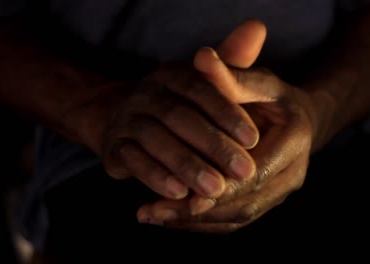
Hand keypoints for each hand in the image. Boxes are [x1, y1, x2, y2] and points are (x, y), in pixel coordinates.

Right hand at [75, 20, 267, 200]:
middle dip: (213, 145)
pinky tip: (179, 194)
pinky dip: (155, 176)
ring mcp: (126, 119)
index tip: (253, 138)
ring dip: (187, 165)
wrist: (127, 120)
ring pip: (155, 140)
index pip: (200, 88)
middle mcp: (145, 92)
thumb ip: (231, 66)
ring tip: (216, 188)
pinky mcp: (112, 147)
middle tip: (244, 171)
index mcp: (171, 74)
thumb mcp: (206, 84)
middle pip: (179, 117)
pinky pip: (132, 161)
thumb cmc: (182, 105)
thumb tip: (258, 26)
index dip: (226, 113)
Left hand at [136, 44, 319, 232]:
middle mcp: (292, 175)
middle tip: (153, 211)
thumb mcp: (258, 81)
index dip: (219, 185)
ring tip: (153, 216)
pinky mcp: (266, 201)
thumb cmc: (274, 96)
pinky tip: (170, 217)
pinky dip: (202, 222)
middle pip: (244, 204)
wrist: (297, 118)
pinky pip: (234, 220)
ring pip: (237, 217)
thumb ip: (230, 76)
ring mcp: (280, 193)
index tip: (179, 188)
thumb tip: (201, 57)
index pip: (254, 173)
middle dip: (198, 210)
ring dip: (194, 221)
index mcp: (294, 143)